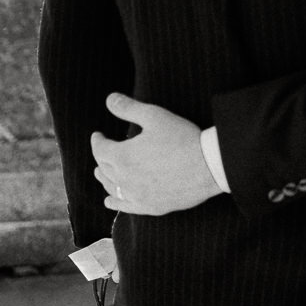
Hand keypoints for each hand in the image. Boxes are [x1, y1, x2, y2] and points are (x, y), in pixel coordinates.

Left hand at [92, 94, 220, 215]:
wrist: (208, 166)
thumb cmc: (182, 138)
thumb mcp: (155, 116)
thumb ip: (129, 108)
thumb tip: (110, 99)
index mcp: (122, 156)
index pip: (100, 149)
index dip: (97, 140)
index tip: (98, 135)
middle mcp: (125, 179)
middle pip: (104, 168)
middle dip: (101, 158)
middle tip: (102, 152)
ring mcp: (137, 195)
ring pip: (112, 187)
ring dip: (104, 178)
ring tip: (102, 172)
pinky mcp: (150, 206)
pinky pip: (124, 206)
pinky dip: (114, 201)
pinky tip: (109, 200)